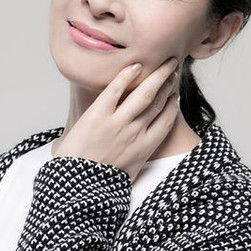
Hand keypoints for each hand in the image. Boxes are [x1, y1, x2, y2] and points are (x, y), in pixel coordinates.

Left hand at [52, 57, 179, 182]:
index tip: (174, 94)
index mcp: (144, 148)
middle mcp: (135, 133)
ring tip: (165, 62)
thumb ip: (134, 165)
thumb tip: (135, 163)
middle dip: (168, 83)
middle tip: (173, 69)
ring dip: (157, 75)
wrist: (75, 188)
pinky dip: (126, 76)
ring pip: (144, 93)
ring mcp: (117, 123)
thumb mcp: (125, 178)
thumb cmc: (97, 185)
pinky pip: (115, 90)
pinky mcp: (97, 115)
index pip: (166, 120)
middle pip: (159, 102)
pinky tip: (135, 65)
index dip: (173, 104)